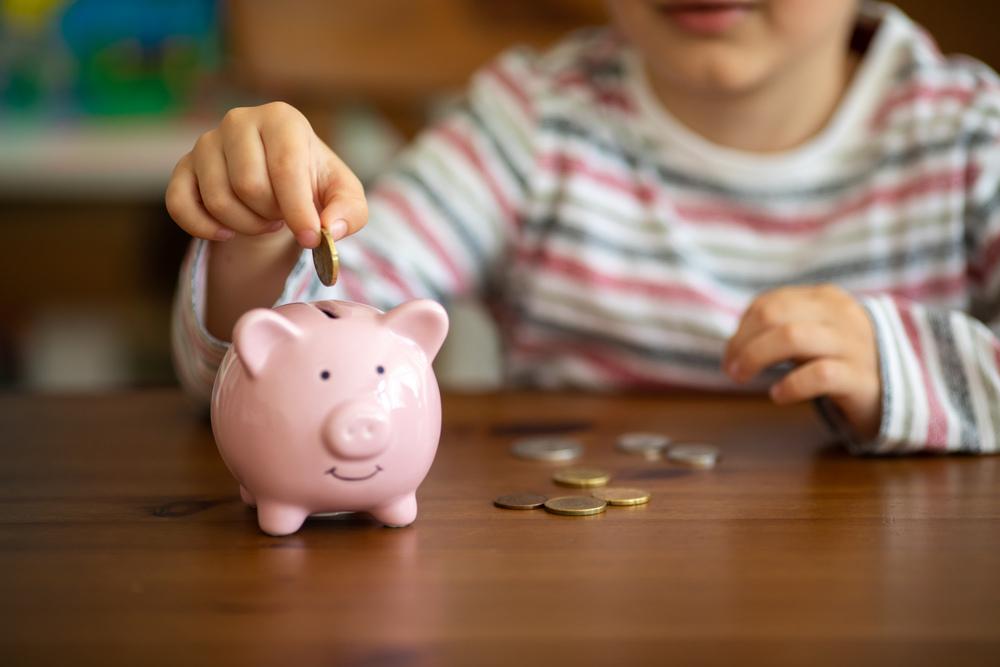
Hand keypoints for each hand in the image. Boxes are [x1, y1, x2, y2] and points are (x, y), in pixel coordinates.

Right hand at [165, 102, 367, 247]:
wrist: (280, 184)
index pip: (285, 168)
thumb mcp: (344, 196)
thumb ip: (350, 212)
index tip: (310, 238)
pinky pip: (180, 206)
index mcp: (282, 119)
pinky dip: (205, 229)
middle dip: (272, 216)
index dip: (298, 210)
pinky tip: (228, 232)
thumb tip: (330, 228)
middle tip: (283, 217)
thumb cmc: (314, 185)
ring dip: (246, 226)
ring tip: (265, 218)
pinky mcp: (182, 167)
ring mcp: (206, 143)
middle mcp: (239, 121)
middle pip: (249, 186)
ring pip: (218, 201)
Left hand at [723, 285, 881, 438]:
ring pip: (793, 336)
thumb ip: (779, 331)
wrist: (901, 390)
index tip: (730, 357)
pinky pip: (819, 374)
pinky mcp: (861, 379)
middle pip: (774, 314)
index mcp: (825, 299)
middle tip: (732, 370)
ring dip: (756, 357)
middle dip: (743, 343)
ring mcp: (853, 345)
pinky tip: (778, 395)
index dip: (741, 330)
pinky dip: (791, 384)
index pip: (769, 303)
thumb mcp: (813, 336)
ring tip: (742, 378)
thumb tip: (734, 347)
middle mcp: (840, 315)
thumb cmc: (843, 360)